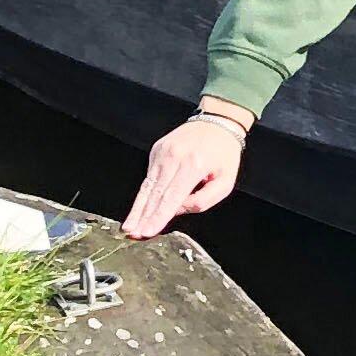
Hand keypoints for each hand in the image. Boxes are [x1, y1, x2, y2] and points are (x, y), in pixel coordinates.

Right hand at [125, 109, 247, 235]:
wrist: (218, 122)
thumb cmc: (224, 154)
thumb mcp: (225, 181)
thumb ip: (203, 200)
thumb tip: (178, 210)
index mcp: (194, 165)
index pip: (172, 197)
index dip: (158, 216)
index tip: (147, 231)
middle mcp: (175, 157)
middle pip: (155, 193)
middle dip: (142, 216)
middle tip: (132, 233)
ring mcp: (163, 151)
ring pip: (147, 185)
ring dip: (137, 208)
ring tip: (129, 226)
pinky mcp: (157, 149)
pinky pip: (149, 175)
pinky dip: (144, 193)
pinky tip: (138, 209)